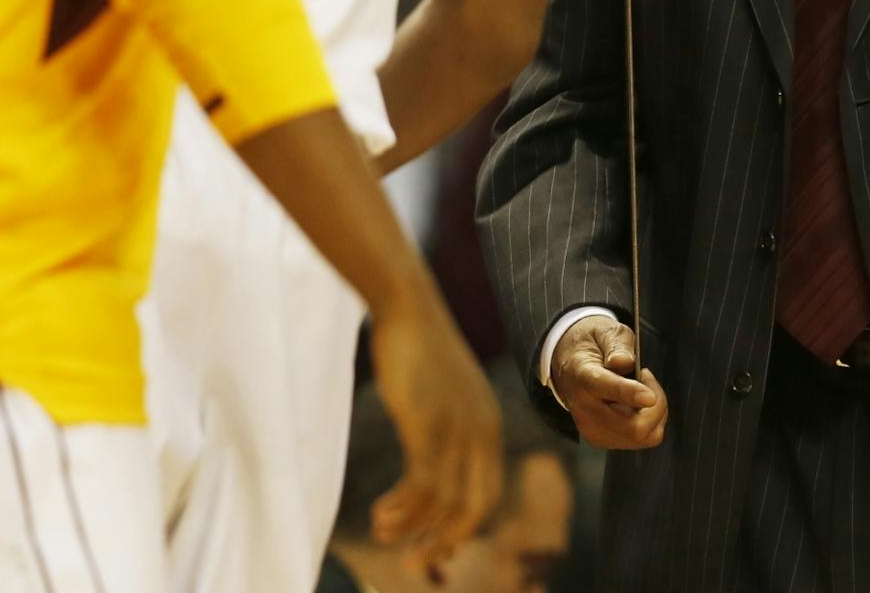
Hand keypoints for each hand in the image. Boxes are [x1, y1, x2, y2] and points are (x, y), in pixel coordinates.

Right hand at [368, 298, 504, 573]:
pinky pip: (422, 485)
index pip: (488, 495)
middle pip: (474, 508)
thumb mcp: (445, 392)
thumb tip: (432, 456)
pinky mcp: (429, 426)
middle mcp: (482, 432)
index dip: (464, 528)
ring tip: (384, 533)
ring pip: (444, 503)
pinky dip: (402, 508)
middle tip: (415, 561)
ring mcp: (458, 430)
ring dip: (413, 527)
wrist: (408, 308)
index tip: (436, 545)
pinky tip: (380, 514)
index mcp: (489, 426)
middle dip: (444, 541)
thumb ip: (448, 425)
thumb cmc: (418, 349)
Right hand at [551, 316, 668, 449]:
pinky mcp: (600, 440)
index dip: (630, 394)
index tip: (650, 397)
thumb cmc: (592, 346)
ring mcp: (591, 430)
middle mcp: (584, 409)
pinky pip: (640, 439)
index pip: (606, 387)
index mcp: (583, 376)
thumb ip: (616, 345)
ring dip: (654, 413)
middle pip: (633, 426)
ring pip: (641, 436)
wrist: (568, 366)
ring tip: (643, 389)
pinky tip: (638, 404)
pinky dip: (649, 423)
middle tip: (646, 377)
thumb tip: (623, 362)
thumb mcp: (604, 332)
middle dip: (656, 403)